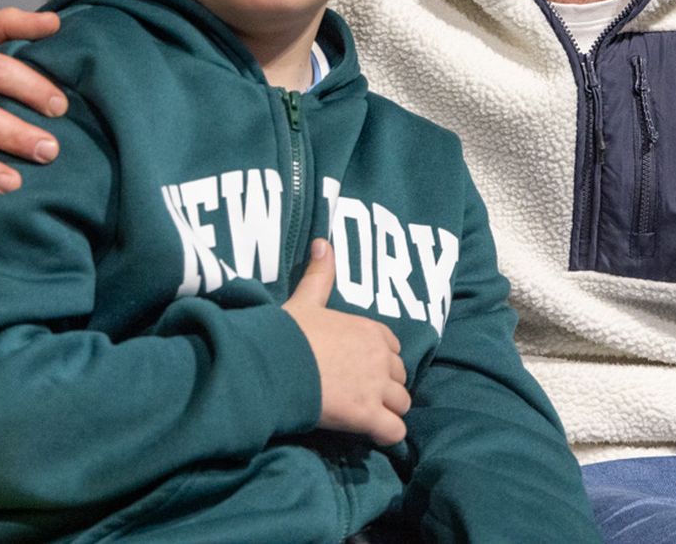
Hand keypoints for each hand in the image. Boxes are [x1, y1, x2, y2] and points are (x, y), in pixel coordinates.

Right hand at [283, 239, 410, 445]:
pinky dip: (386, 434)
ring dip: (388, 410)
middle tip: (361, 394)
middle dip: (386, 386)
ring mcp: (376, 387)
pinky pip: (395, 430)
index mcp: (369, 330)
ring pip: (402, 403)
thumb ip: (319, 274)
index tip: (360, 368)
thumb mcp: (305, 300)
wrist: (273, 366)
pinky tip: (371, 434)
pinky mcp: (367, 416)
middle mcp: (380, 357)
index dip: (379, 359)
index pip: (392, 346)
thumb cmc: (287, 333)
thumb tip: (323, 242)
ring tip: (366, 416)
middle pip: (400, 376)